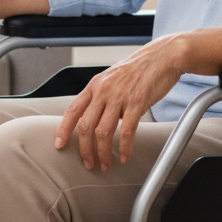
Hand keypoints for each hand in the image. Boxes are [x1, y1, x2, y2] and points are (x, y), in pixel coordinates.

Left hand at [53, 34, 186, 171]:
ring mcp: (119, 96)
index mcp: (95, 85)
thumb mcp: (112, 79)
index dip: (63, 129)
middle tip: (88, 164)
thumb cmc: (140, 69)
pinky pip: (127, 131)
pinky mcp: (137, 102)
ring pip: (103, 132)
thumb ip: (102, 97)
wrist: (163, 56)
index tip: (59, 145)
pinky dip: (124, 148)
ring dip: (103, 153)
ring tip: (105, 164)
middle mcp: (104, 90)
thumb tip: (96, 118)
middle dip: (84, 149)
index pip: (72, 109)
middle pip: (85, 126)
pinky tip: (124, 156)